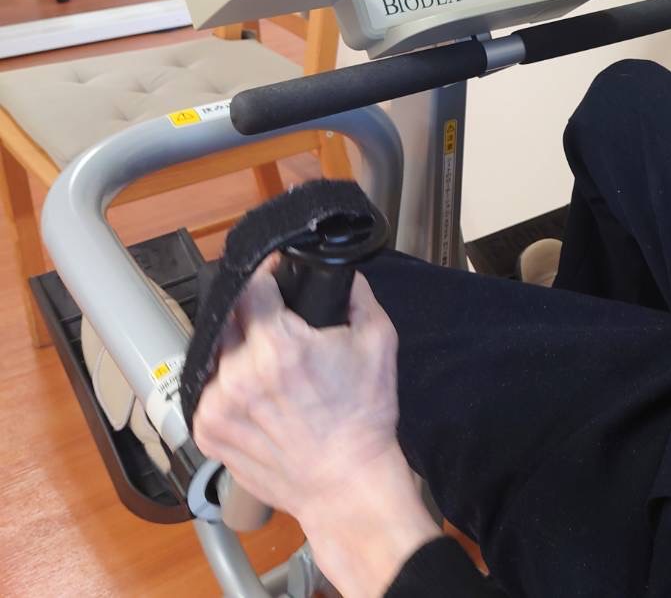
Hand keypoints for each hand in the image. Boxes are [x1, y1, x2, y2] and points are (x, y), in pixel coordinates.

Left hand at [194, 257, 439, 597]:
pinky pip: (209, 390)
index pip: (251, 285)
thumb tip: (341, 273)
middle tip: (280, 327)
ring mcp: (216, 405)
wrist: (345, 483)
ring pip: (217, 353)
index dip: (267, 275)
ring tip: (270, 370)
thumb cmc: (364, 418)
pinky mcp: (206, 431)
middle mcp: (238, 374)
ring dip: (238, 351)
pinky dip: (229, 387)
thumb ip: (358, 294)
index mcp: (279, 346)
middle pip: (230, 316)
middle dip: (254, 314)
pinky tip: (259, 398)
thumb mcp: (379, 341)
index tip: (276, 277)